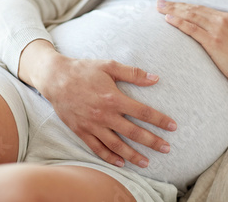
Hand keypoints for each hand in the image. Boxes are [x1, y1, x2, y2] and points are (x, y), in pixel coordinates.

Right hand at [19, 40, 176, 168]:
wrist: (55, 78)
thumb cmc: (83, 70)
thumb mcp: (109, 66)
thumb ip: (133, 73)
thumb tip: (155, 78)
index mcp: (113, 98)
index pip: (142, 112)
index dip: (159, 120)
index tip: (173, 126)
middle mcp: (104, 115)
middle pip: (133, 132)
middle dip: (152, 141)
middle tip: (166, 148)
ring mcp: (92, 125)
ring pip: (116, 145)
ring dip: (133, 155)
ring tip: (147, 162)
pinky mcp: (81, 131)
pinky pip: (97, 148)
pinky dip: (109, 157)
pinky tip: (120, 162)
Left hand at [156, 0, 227, 87]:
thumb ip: (224, 31)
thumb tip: (212, 31)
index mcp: (226, 18)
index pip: (200, 8)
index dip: (184, 5)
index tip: (171, 4)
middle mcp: (221, 20)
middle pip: (192, 9)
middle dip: (174, 5)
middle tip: (159, 2)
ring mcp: (217, 30)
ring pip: (190, 16)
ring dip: (172, 10)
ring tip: (159, 8)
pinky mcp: (213, 42)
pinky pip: (192, 29)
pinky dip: (179, 23)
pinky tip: (168, 19)